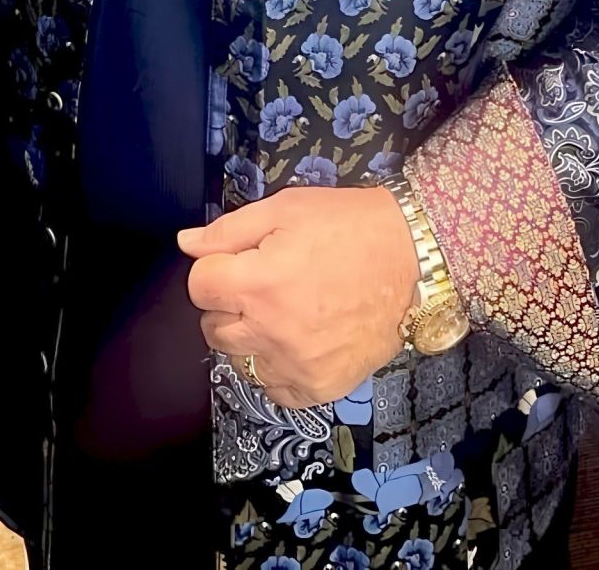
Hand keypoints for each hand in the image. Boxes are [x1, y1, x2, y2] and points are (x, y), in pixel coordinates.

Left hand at [176, 184, 419, 409]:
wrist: (412, 258)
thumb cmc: (347, 226)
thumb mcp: (285, 209)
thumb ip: (229, 231)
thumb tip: (186, 244)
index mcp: (260, 283)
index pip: (199, 287)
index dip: (214, 268)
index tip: (239, 261)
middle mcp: (273, 331)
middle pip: (213, 327)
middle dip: (227, 303)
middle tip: (261, 285)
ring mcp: (297, 365)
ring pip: (239, 361)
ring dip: (249, 338)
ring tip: (281, 312)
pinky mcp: (321, 387)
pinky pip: (274, 389)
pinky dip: (276, 369)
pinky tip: (294, 342)